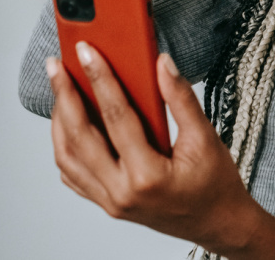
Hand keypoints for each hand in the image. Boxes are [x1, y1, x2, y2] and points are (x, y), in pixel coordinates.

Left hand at [46, 45, 274, 259]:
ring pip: (68, 158)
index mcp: (147, 175)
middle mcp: (121, 192)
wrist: (217, 222)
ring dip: (59, 122)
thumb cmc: (215, 185)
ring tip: (60, 91)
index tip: (87, 53)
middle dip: (64, 96)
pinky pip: (73, 175)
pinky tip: (68, 126)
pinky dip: (65, 147)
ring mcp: (110, 201)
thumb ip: (181, 99)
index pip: (116, 117)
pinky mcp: (107, 203)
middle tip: (56, 67)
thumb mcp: (205, 138)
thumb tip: (162, 64)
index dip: (100, 79)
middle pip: (79, 138)